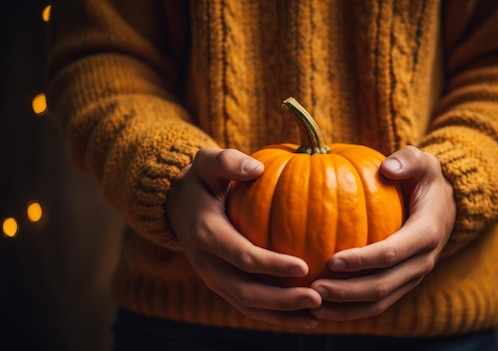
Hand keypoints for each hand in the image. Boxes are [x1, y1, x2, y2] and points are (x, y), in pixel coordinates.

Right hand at [165, 146, 321, 328]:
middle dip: (282, 300)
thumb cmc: (201, 179)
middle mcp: (206, 263)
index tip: (304, 267)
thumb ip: (228, 161)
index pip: (243, 256)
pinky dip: (274, 315)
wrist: (176, 205)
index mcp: (206, 234)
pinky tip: (304, 316)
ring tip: (317, 316)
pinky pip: (248, 306)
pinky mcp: (222, 285)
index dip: (272, 265)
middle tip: (318, 299)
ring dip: (281, 314)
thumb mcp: (207, 161)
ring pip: (247, 306)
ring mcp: (213, 278)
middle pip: (246, 291)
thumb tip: (256, 168)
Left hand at [310, 146, 455, 320]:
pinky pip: (376, 303)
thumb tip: (387, 168)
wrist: (445, 206)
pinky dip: (350, 310)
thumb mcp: (423, 162)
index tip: (332, 260)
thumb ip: (408, 159)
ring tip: (313, 307)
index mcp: (426, 234)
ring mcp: (412, 277)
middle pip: (383, 286)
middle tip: (314, 289)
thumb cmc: (424, 180)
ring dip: (346, 308)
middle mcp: (422, 262)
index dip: (362, 260)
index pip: (391, 253)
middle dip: (348, 292)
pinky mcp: (402, 284)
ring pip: (379, 302)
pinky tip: (322, 307)